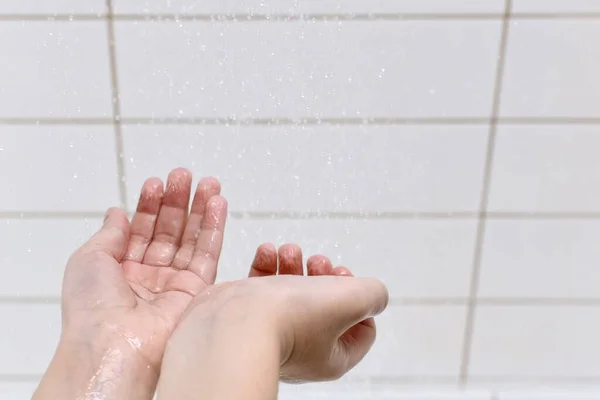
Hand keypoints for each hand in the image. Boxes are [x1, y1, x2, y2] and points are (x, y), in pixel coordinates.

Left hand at [55, 168, 226, 391]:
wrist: (112, 345)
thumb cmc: (91, 308)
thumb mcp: (88, 259)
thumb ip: (110, 233)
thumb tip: (117, 212)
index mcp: (120, 270)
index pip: (140, 230)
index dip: (149, 205)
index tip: (157, 182)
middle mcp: (148, 277)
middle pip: (168, 231)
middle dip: (177, 202)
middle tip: (185, 176)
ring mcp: (173, 285)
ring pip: (191, 240)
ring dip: (200, 210)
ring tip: (209, 184)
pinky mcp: (196, 293)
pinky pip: (208, 255)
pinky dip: (214, 229)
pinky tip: (217, 205)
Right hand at [168, 244, 387, 383]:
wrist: (233, 321)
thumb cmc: (290, 318)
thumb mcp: (352, 299)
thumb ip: (373, 294)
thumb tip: (374, 294)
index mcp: (332, 355)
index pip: (361, 331)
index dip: (360, 299)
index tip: (345, 279)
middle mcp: (303, 348)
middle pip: (326, 306)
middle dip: (325, 275)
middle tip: (318, 262)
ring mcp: (272, 332)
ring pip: (293, 291)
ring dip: (296, 264)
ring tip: (289, 252)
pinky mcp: (247, 314)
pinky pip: (263, 285)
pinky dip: (268, 264)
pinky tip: (268, 252)